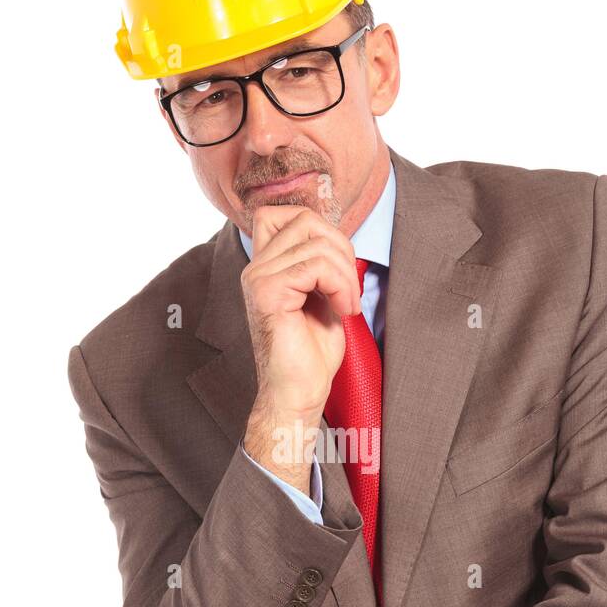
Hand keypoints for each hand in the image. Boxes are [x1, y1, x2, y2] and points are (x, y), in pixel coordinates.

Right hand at [241, 204, 361, 419]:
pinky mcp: (267, 292)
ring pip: (315, 242)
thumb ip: (321, 263)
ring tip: (348, 304)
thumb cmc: (310, 354)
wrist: (298, 393)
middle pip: (304, 218)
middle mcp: (256, 268)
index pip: (284, 213)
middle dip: (341, 246)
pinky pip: (315, 264)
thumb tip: (337, 235)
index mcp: (266, 266)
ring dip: (345, 272)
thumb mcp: (322, 297)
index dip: (319, 227)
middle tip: (350, 286)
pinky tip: (343, 309)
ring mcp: (258, 278)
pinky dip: (339, 284)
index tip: (338, 266)